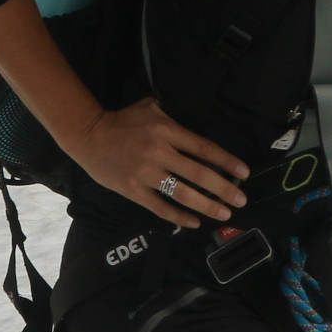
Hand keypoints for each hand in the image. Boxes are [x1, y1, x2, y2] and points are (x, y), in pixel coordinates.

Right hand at [70, 98, 251, 227]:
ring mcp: (145, 173)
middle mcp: (159, 152)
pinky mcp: (133, 189)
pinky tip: (193, 222)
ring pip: (183, 193)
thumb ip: (174, 120)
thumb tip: (195, 134)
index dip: (226, 161)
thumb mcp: (150, 109)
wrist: (89, 135)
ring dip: (207, 205)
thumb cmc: (123, 121)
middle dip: (224, 189)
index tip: (243, 173)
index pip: (204, 148)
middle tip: (241, 200)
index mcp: (167, 131)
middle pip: (199, 173)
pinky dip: (179, 217)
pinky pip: (160, 207)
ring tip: (224, 213)